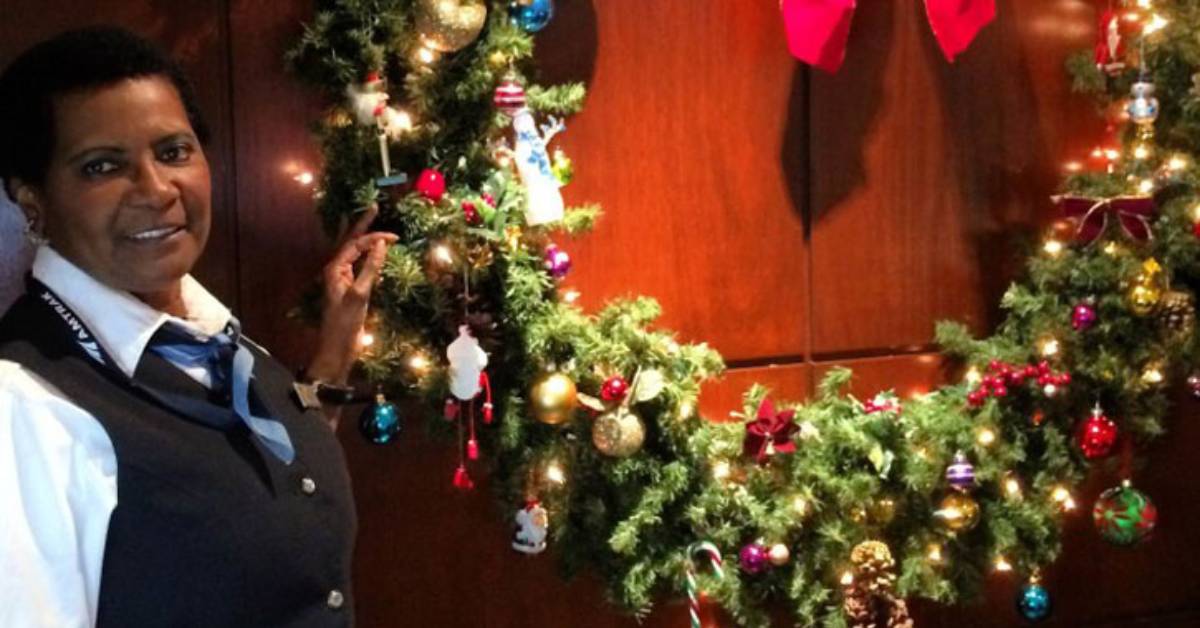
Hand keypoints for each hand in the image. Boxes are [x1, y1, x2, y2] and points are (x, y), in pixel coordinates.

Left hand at [305, 204, 397, 384]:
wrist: (337, 348)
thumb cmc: (345, 323)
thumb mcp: (360, 295)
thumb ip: (370, 268)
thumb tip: (381, 244)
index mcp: (335, 269)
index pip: (356, 245)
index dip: (374, 237)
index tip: (394, 237)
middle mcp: (337, 270)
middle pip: (350, 242)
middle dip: (362, 225)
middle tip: (373, 207)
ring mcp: (343, 280)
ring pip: (354, 252)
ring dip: (364, 238)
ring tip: (370, 222)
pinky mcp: (351, 289)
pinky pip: (359, 265)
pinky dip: (367, 255)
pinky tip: (372, 252)